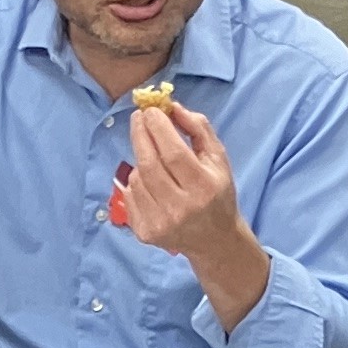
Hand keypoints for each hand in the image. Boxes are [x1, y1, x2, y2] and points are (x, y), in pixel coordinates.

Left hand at [121, 100, 247, 269]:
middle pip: (149, 164)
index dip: (158, 128)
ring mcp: (160, 223)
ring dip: (141, 160)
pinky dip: (136, 182)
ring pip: (137, 178)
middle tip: (138, 117)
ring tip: (153, 157)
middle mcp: (181, 208)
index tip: (150, 111)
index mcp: (204, 187)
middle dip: (140, 134)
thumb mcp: (218, 158)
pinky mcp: (145, 233)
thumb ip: (198, 128)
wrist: (214, 240)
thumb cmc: (217, 193)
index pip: (173, 152)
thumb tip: (172, 107)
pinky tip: (149, 182)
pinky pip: (130, 195)